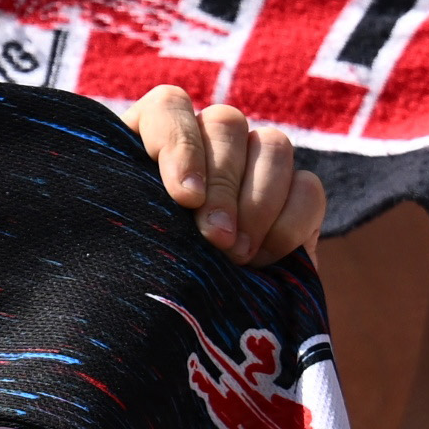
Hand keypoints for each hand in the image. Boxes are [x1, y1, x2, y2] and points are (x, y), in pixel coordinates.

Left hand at [120, 87, 313, 261]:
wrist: (177, 321)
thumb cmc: (132, 278)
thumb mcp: (119, 245)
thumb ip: (127, 217)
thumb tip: (149, 204)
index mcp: (150, 141)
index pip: (170, 107)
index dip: (180, 143)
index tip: (184, 196)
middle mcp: (205, 142)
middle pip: (226, 123)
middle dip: (222, 184)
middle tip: (215, 239)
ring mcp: (254, 165)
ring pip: (273, 144)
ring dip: (258, 203)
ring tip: (237, 256)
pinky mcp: (295, 198)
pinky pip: (309, 188)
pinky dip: (290, 224)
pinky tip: (265, 261)